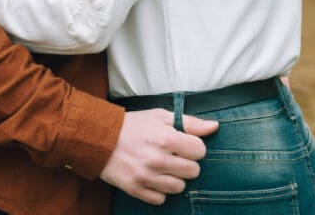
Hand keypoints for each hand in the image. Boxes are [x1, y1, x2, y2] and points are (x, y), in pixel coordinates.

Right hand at [99, 109, 217, 205]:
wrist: (100, 138)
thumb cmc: (133, 125)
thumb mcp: (159, 116)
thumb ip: (189, 122)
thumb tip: (214, 127)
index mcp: (166, 138)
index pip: (200, 151)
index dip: (193, 146)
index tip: (183, 143)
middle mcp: (158, 159)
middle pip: (193, 171)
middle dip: (186, 162)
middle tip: (173, 155)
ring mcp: (147, 177)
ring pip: (179, 187)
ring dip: (174, 177)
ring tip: (163, 166)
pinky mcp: (136, 189)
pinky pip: (161, 199)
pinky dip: (159, 190)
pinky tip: (152, 176)